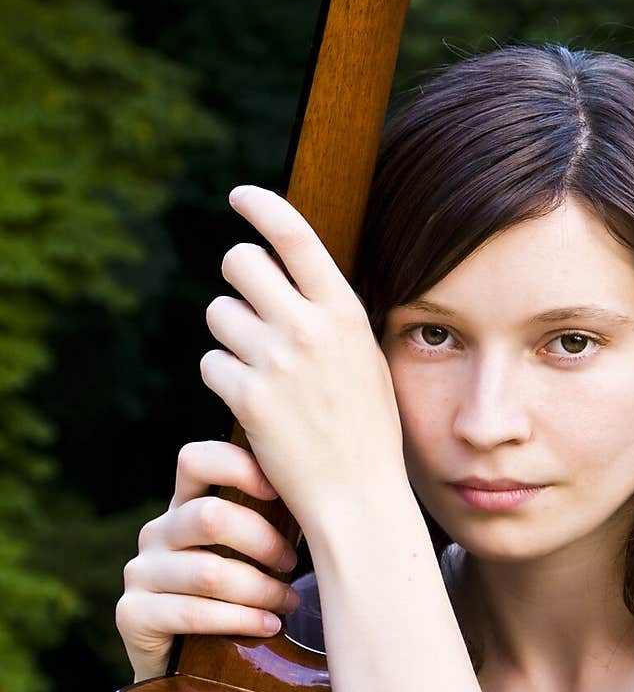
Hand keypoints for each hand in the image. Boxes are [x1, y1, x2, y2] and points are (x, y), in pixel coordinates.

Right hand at [116, 440, 298, 681]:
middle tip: (292, 564)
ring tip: (289, 603)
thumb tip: (328, 498)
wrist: (188, 669)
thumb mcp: (251, 553)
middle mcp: (157, 532)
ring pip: (209, 572)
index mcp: (184, 506)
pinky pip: (193, 612)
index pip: (196, 460)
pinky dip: (240, 620)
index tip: (281, 490)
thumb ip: (269, 521)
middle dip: (263, 542)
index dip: (238, 467)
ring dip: (260, 590)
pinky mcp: (131, 614)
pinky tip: (269, 627)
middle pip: (210, 517)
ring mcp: (139, 572)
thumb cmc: (238, 599)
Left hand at [199, 186, 411, 542]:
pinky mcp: (246, 397)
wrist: (358, 496)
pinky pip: (211, 363)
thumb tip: (289, 272)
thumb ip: (329, 314)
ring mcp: (274, 361)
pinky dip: (224, 379)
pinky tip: (251, 402)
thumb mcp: (365, 358)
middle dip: (237, 277)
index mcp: (344, 312)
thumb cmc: (365, 428)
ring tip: (260, 367)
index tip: (240, 196)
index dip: (262, 206)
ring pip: (219, 313)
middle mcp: (308, 327)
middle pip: (240, 262)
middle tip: (248, 303)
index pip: (296, 236)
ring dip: (230, 334)